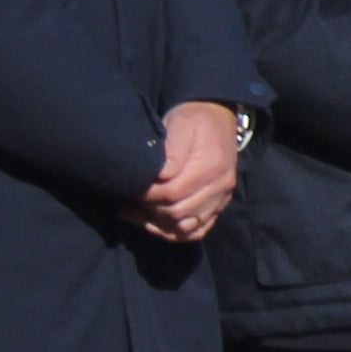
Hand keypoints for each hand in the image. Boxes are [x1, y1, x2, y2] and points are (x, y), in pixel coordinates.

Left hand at [127, 101, 241, 245]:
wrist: (216, 118)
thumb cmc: (193, 120)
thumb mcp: (181, 123)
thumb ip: (172, 150)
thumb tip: (159, 177)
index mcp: (212, 166)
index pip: (173, 193)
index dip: (147, 195)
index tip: (130, 189)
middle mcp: (221, 186)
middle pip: (178, 213)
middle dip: (148, 209)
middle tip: (128, 200)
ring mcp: (221, 199)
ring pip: (185, 227)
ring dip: (157, 224)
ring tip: (135, 212)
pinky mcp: (218, 206)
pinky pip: (196, 231)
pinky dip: (174, 233)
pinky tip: (154, 223)